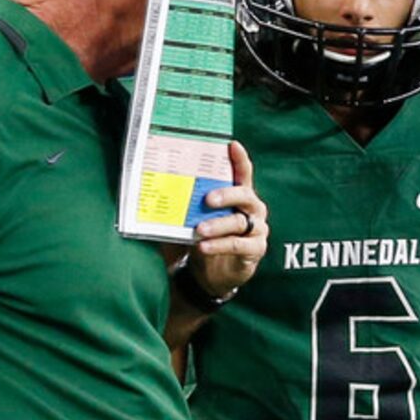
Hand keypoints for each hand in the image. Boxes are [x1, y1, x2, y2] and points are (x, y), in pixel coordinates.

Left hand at [188, 140, 268, 299]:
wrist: (211, 273)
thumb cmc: (206, 238)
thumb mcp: (197, 219)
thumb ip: (190, 205)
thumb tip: (162, 190)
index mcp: (240, 196)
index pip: (243, 173)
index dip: (239, 160)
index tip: (232, 145)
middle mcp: (253, 210)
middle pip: (245, 195)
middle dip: (226, 195)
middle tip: (207, 199)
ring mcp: (257, 229)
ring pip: (239, 222)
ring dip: (217, 225)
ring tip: (199, 230)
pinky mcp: (255, 249)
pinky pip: (238, 245)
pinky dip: (220, 245)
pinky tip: (203, 246)